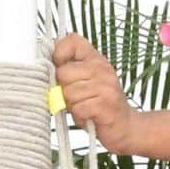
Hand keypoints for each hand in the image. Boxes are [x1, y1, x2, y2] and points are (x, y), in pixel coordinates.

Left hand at [52, 33, 141, 154]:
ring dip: (72, 105)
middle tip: (75, 97)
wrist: (126, 127)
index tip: (59, 67)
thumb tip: (43, 67)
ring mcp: (105, 85)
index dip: (59, 53)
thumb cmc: (100, 106)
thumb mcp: (84, 83)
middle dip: (63, 89)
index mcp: (95, 59)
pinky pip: (77, 108)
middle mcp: (102, 68)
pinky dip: (80, 116)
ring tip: (84, 107)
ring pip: (68, 93)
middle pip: (63, 73)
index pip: (71, 41)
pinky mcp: (105, 104)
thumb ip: (67, 72)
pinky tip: (89, 115)